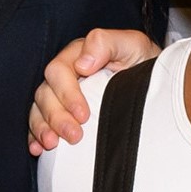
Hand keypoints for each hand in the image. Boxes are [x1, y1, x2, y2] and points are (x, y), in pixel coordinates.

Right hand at [28, 28, 161, 154]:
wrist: (155, 82)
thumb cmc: (142, 62)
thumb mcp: (132, 45)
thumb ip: (106, 43)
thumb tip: (83, 64)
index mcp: (77, 55)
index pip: (58, 72)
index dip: (67, 94)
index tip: (83, 115)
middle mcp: (64, 75)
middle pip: (45, 93)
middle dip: (56, 117)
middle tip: (74, 136)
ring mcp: (60, 96)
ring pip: (39, 109)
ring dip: (42, 128)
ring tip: (52, 144)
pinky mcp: (61, 114)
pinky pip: (39, 123)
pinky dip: (35, 136)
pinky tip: (38, 148)